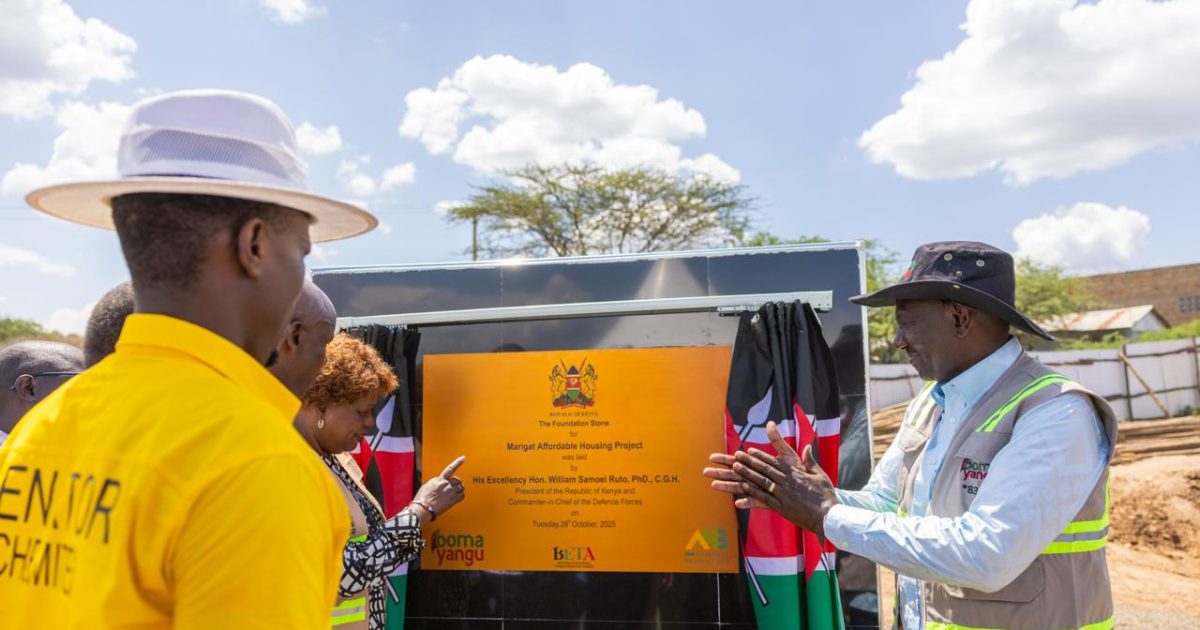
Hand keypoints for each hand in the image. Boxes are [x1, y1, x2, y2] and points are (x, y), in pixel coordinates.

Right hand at [411, 456, 465, 525]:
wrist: (423, 509)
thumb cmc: (422, 499)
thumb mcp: (426, 486)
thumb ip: (435, 483)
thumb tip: (438, 483)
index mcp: (438, 479)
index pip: (450, 469)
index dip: (457, 463)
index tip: (463, 458)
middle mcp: (445, 484)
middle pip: (457, 479)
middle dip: (456, 483)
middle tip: (451, 489)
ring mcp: (450, 491)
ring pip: (461, 487)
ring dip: (458, 490)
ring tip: (452, 494)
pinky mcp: (453, 499)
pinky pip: (462, 495)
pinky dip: (460, 496)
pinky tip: (455, 498)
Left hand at [703, 421, 837, 535]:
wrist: (829, 514)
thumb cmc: (825, 494)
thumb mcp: (819, 474)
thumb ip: (810, 460)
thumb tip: (807, 446)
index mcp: (794, 472)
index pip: (772, 461)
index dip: (758, 456)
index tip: (746, 451)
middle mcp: (785, 481)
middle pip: (763, 469)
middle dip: (747, 462)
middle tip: (733, 456)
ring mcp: (782, 494)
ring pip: (760, 482)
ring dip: (745, 475)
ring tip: (733, 469)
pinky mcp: (781, 508)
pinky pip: (763, 500)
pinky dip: (752, 496)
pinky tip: (740, 493)